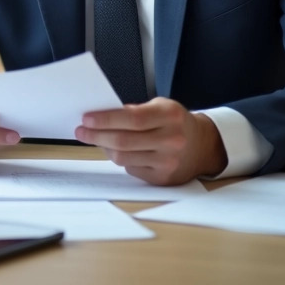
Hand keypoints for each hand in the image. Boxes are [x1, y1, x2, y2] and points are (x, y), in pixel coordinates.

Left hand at [74, 97, 226, 185]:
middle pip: (123, 140)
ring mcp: (169, 161)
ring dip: (105, 147)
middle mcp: (172, 140)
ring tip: (97, 139)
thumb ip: (134, 110)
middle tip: (81, 131)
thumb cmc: (174, 122)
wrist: (202, 146)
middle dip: (96, 135)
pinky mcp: (163, 178)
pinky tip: (117, 150)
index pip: (131, 118)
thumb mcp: (160, 106)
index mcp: (170, 116)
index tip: (86, 118)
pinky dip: (120, 158)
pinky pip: (131, 169)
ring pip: (123, 157)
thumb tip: (100, 117)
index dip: (105, 119)